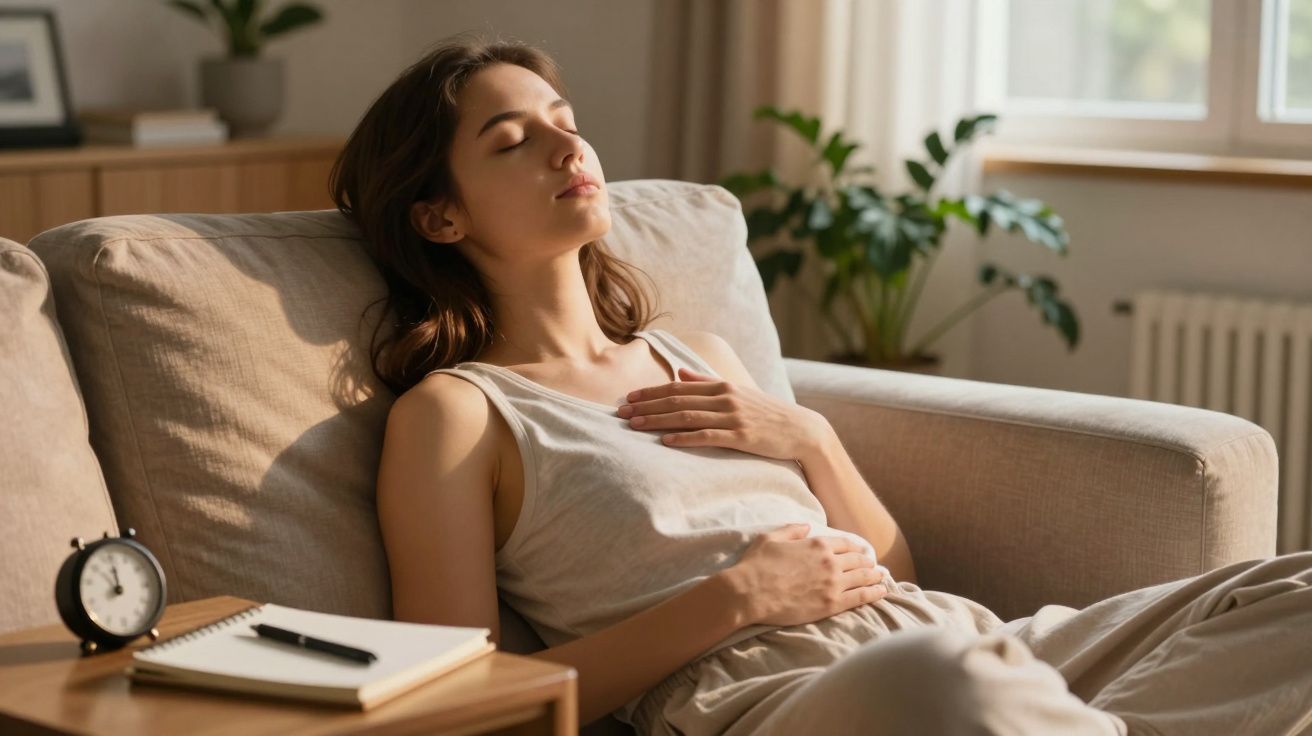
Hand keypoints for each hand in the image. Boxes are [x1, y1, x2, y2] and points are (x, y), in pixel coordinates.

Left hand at [620, 367, 830, 459]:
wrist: (802, 430)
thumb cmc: (766, 413)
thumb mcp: (737, 392)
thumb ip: (707, 382)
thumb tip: (680, 372)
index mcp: (722, 386)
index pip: (678, 387)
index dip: (651, 392)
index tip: (628, 398)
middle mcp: (725, 398)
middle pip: (677, 400)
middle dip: (646, 406)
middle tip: (621, 413)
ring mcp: (733, 417)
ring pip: (687, 416)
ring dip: (657, 420)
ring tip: (634, 426)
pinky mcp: (741, 436)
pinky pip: (707, 436)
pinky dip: (684, 437)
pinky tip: (665, 441)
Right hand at [725, 522, 889, 626]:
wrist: (749, 593)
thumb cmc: (756, 565)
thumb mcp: (771, 538)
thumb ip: (792, 530)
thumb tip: (806, 527)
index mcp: (817, 544)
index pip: (845, 543)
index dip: (855, 547)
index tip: (861, 550)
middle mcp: (830, 562)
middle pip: (858, 560)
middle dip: (868, 561)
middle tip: (874, 565)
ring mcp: (833, 583)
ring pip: (863, 577)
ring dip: (875, 576)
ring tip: (882, 577)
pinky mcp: (832, 604)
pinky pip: (861, 597)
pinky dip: (874, 593)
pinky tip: (882, 591)